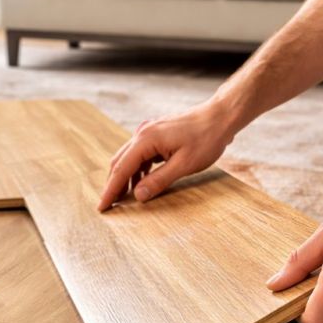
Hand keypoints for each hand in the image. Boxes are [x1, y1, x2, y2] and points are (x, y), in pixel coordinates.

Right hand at [97, 100, 235, 211]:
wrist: (220, 116)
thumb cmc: (206, 138)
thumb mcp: (184, 165)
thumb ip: (159, 181)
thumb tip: (138, 196)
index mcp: (146, 140)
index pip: (121, 169)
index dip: (111, 190)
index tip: (102, 207)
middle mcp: (142, 133)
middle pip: (119, 162)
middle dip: (113, 185)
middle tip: (108, 205)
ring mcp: (148, 132)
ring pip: (128, 158)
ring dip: (124, 178)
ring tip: (123, 197)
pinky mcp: (156, 134)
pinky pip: (139, 154)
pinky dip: (136, 169)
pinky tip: (141, 182)